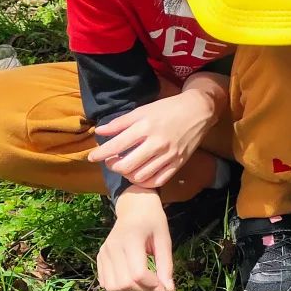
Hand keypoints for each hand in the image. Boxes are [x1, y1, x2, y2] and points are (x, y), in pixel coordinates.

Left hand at [89, 74, 225, 187]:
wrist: (198, 111)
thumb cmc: (168, 108)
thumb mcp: (143, 110)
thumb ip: (121, 123)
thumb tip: (100, 131)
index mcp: (145, 127)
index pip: (117, 145)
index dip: (101, 154)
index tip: (92, 157)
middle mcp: (156, 143)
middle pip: (126, 166)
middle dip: (113, 166)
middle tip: (111, 161)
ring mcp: (169, 155)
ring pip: (140, 176)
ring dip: (127, 175)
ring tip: (125, 168)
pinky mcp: (178, 163)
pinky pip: (158, 181)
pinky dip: (145, 182)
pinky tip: (139, 175)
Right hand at [96, 186, 174, 290]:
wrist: (134, 206)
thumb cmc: (153, 221)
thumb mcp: (164, 239)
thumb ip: (166, 265)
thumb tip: (168, 290)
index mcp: (131, 239)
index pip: (138, 273)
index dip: (153, 286)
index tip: (165, 288)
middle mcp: (113, 247)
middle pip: (124, 283)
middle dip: (143, 290)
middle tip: (156, 284)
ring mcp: (104, 252)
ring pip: (112, 287)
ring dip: (130, 290)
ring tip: (144, 281)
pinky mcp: (100, 257)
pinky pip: (105, 282)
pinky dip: (119, 286)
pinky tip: (131, 277)